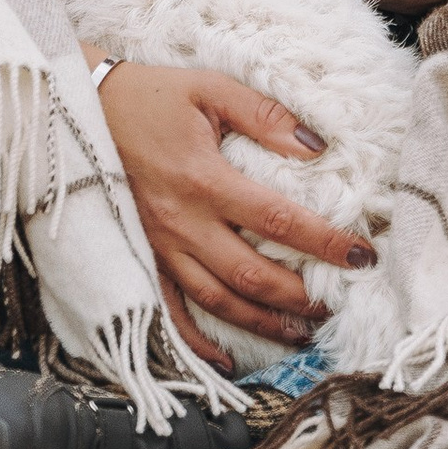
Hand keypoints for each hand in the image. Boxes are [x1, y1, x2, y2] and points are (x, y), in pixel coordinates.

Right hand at [94, 60, 374, 354]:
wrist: (86, 109)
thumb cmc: (155, 96)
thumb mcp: (212, 89)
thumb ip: (265, 116)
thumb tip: (316, 146)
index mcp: (204, 179)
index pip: (278, 220)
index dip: (324, 242)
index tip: (361, 254)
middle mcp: (182, 223)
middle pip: (250, 274)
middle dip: (299, 295)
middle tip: (337, 301)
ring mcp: (160, 247)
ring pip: (217, 300)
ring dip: (262, 323)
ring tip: (302, 333)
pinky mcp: (143, 258)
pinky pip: (170, 312)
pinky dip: (198, 343)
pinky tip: (228, 359)